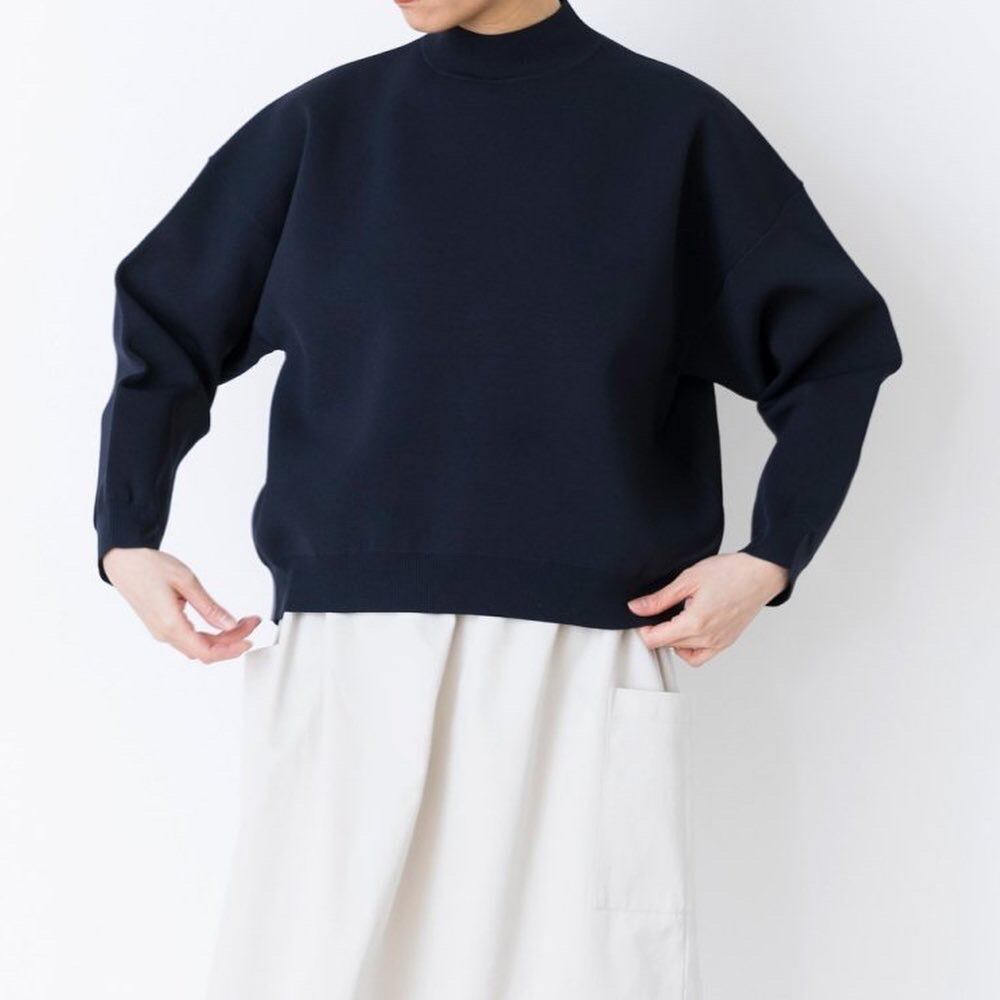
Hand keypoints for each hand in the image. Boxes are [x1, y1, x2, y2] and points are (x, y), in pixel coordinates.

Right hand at [102, 547, 260, 662]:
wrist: (123, 561)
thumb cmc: (148, 566)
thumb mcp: (186, 581)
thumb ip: (209, 607)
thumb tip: (229, 624)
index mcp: (170, 625)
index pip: (206, 651)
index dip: (231, 650)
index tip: (249, 640)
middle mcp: (164, 634)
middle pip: (205, 651)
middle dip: (232, 641)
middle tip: (251, 624)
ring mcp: (162, 632)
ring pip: (199, 646)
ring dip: (223, 638)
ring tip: (242, 622)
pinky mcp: (163, 626)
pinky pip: (190, 639)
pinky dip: (210, 635)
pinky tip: (223, 624)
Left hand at [627, 552, 788, 665]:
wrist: (759, 574)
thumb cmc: (729, 572)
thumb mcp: (688, 579)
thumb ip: (660, 598)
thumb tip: (636, 608)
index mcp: (695, 623)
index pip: (655, 640)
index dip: (644, 629)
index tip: (645, 615)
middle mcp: (707, 638)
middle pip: (667, 646)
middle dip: (657, 631)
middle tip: (659, 611)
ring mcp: (718, 643)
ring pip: (683, 652)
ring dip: (673, 640)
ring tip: (676, 618)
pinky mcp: (726, 642)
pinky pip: (701, 656)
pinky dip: (690, 649)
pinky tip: (688, 630)